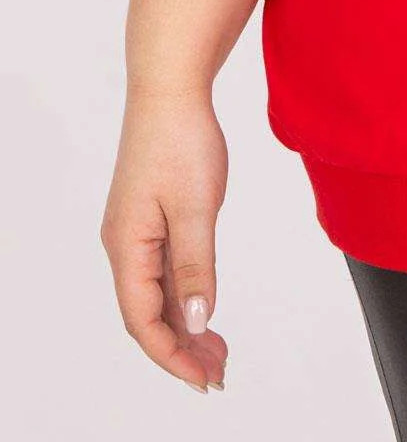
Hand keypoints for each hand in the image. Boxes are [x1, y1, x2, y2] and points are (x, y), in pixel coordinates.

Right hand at [100, 88, 229, 391]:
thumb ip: (195, 266)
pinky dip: (184, 296)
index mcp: (127, 247)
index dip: (172, 355)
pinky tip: (204, 310)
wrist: (171, 90)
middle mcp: (125, 246)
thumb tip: (196, 319)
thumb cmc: (180, 140)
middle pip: (148, 314)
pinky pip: (163, 272)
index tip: (203, 379)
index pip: (142, 320)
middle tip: (219, 375)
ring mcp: (136, 233)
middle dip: (181, 350)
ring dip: (184, 327)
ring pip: (156, 295)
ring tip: (218, 352)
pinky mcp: (151, 219)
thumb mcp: (195, 207)